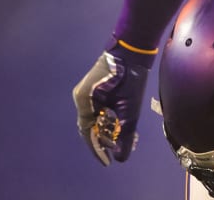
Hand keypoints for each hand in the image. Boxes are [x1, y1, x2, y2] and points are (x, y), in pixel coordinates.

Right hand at [72, 42, 151, 164]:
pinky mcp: (95, 89)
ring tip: (123, 140)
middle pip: (90, 127)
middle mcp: (81, 97)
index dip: (97, 149)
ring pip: (95, 119)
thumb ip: (125, 134)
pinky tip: (120, 125)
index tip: (107, 162)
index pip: (87, 132)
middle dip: (104, 140)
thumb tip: (122, 157)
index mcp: (84, 101)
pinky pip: (98, 110)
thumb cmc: (130, 78)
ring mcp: (87, 92)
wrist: (132, 51)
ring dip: (108, 130)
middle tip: (118, 150)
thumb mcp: (129, 109)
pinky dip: (108, 120)